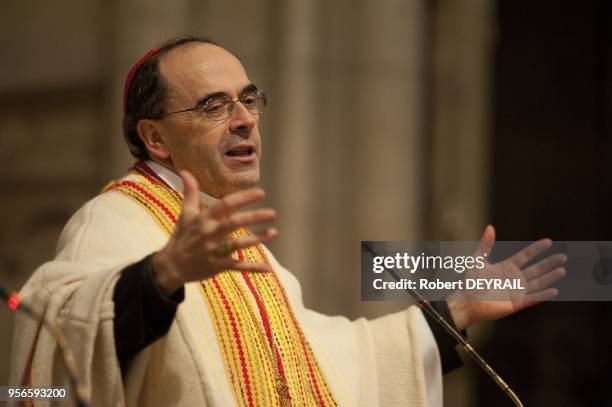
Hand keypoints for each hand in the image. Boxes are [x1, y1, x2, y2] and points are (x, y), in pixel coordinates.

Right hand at [151, 170, 277, 294]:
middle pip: (234, 223)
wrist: (171, 266)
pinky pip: (238, 267)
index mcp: (204, 219)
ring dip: (257, 239)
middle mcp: (209, 234)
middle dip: (253, 218)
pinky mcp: (218, 266)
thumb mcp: (185, 214)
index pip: (225, 205)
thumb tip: (184, 170)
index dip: (243, 198)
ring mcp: (214, 251)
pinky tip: (268, 268)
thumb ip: (190, 192)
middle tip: (273, 213)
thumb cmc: (182, 236)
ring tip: (274, 232)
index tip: (261, 192)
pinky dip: (253, 268)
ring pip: (239, 245)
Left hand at [447, 225, 565, 329]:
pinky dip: (543, 295)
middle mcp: (514, 279)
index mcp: (507, 267)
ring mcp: (517, 291)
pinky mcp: (516, 304)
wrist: (466, 302)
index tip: (549, 241)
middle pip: (536, 269)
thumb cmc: (471, 282)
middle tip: (563, 256)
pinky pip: (532, 299)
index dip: (536, 249)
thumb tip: (490, 227)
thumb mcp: (477, 260)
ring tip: (562, 270)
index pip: (525, 256)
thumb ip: (485, 245)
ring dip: (550, 277)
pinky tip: (554, 290)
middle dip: (549, 263)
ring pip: (538, 283)